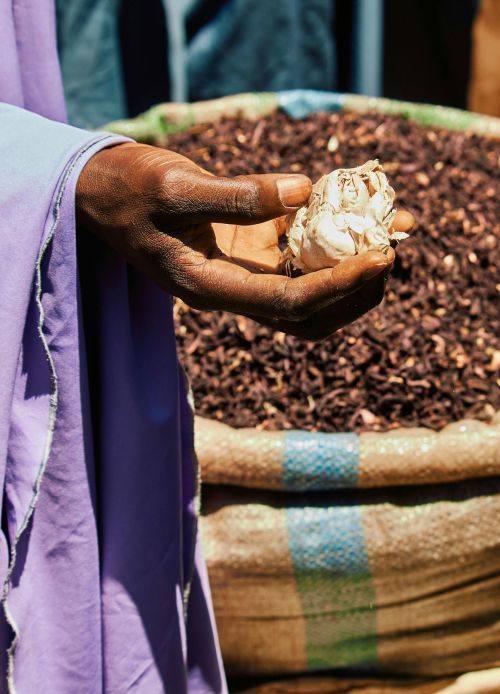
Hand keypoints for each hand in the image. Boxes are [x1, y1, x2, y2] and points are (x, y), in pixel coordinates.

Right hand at [76, 143, 413, 339]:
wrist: (102, 193)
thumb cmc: (127, 189)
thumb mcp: (173, 186)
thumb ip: (235, 196)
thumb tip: (304, 192)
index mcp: (209, 288)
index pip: (286, 303)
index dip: (336, 286)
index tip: (380, 259)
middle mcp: (231, 289)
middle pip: (306, 314)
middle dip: (355, 292)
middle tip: (392, 254)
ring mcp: (240, 271)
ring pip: (307, 287)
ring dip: (350, 269)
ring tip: (392, 232)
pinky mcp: (246, 248)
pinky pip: (295, 252)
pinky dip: (329, 238)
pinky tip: (356, 209)